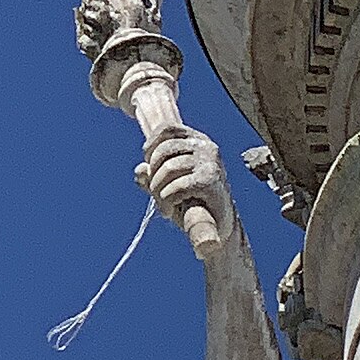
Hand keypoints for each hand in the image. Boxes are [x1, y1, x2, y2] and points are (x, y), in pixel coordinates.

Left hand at [139, 121, 232, 255]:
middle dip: (153, 174)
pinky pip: (176, 186)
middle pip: (164, 150)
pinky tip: (167, 211)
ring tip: (162, 205)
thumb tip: (140, 170)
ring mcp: (210, 163)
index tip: (149, 165)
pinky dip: (166, 200)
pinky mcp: (210, 182)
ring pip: (168, 169)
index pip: (167, 129)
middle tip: (155, 193)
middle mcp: (207, 148)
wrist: (220, 230)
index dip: (151, 145)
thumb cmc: (195, 203)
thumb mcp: (170, 184)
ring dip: (158, 191)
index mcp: (199, 141)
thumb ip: (153, 174)